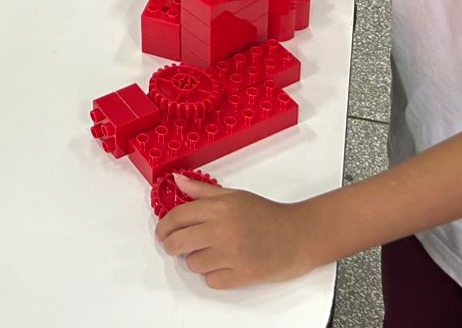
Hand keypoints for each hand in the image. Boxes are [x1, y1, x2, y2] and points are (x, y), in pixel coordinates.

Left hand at [155, 175, 318, 287]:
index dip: (164, 226)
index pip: (176, 217)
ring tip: (208, 253)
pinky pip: (211, 280)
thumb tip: (177, 181)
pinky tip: (222, 265)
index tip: (163, 232)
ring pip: (192, 264)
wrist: (298, 235)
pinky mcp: (242, 275)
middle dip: (171, 246)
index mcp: (218, 208)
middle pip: (177, 243)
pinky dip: (213, 275)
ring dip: (196, 261)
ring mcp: (232, 254)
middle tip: (176, 246)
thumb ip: (202, 191)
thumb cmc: (267, 215)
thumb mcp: (234, 195)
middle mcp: (222, 230)